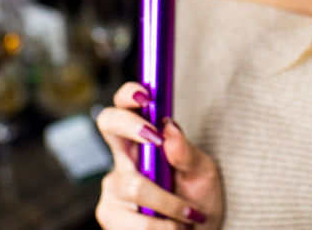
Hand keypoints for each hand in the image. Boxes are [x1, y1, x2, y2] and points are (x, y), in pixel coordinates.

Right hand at [95, 82, 222, 228]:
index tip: (146, 97)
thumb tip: (169, 127)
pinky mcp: (110, 216)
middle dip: (131, 125)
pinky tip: (173, 229)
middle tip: (156, 139)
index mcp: (143, 142)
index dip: (128, 95)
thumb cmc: (199, 200)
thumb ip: (186, 152)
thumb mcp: (203, 173)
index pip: (126, 107)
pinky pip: (136, 220)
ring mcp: (113, 188)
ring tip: (188, 216)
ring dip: (170, 204)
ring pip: (135, 185)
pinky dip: (163, 226)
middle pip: (108, 123)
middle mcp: (123, 161)